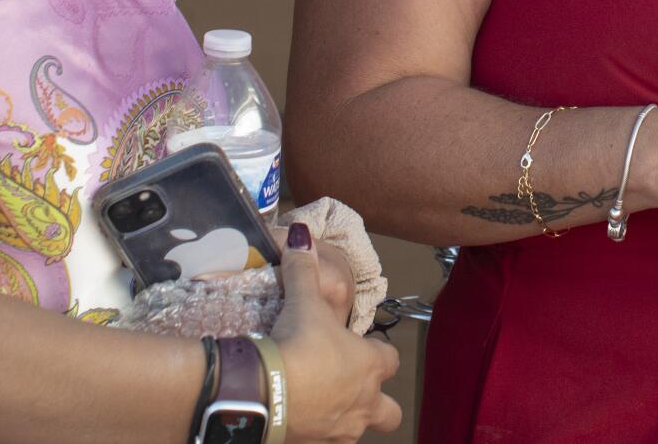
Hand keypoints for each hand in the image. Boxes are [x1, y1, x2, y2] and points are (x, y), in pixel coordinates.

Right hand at [272, 225, 401, 440]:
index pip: (390, 358)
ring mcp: (341, 430)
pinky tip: (298, 419)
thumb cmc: (299, 344)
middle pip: (390, 412)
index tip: (359, 345)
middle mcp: (363, 402)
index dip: (377, 352)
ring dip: (346, 417)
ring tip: (321, 404)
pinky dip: (316, 431)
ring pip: (358, 430)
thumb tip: (302, 235)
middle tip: (353, 387)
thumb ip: (304, 268)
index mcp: (369, 365)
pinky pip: (324, 441)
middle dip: (378, 402)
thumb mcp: (303, 301)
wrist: (266, 393)